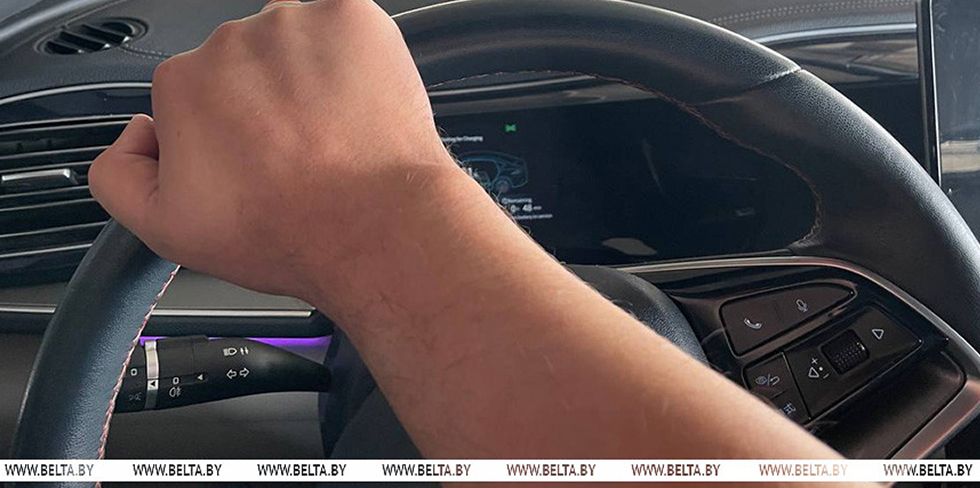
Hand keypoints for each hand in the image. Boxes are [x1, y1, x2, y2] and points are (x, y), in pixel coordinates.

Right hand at [89, 0, 466, 303]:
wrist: (373, 228)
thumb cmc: (287, 232)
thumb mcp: (166, 231)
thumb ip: (118, 175)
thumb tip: (134, 135)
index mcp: (182, 83)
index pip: (195, 93)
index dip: (224, 133)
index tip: (250, 161)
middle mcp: (231, 42)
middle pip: (245, 65)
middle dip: (266, 103)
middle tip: (297, 154)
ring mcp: (294, 25)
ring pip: (296, 45)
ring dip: (310, 79)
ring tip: (333, 136)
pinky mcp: (350, 17)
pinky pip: (346, 28)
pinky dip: (354, 59)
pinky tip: (357, 108)